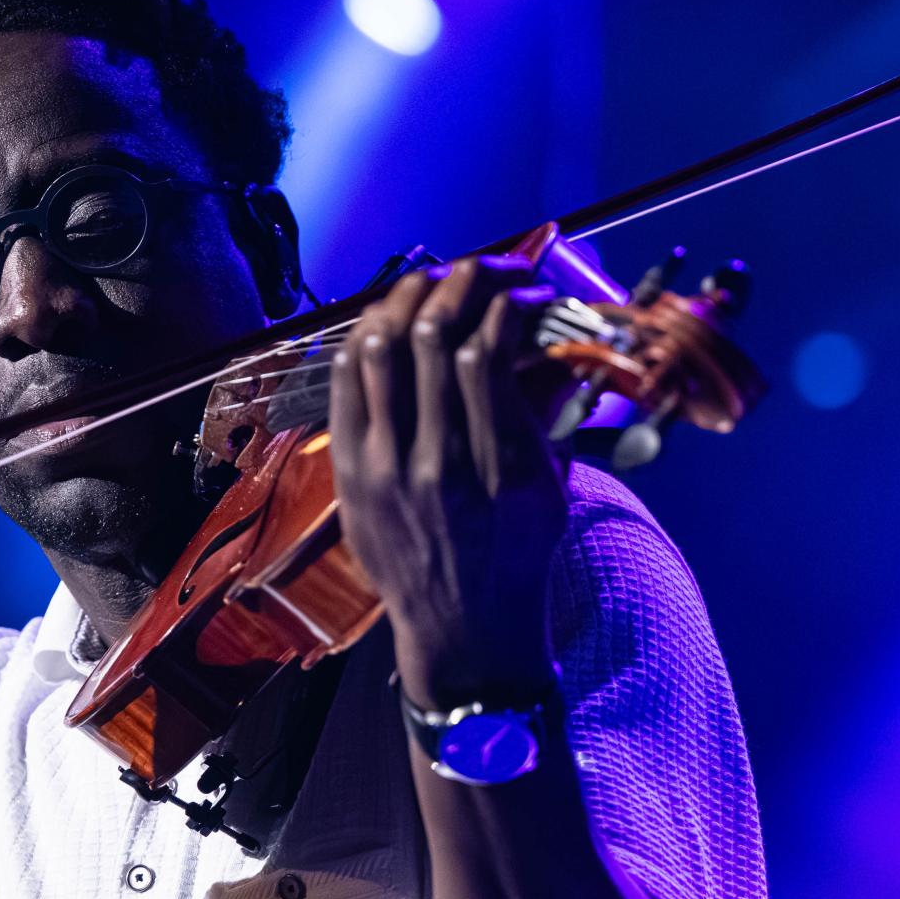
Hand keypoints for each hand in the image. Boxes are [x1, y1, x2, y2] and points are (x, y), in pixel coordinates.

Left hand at [329, 256, 564, 706]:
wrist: (463, 630)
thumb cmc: (517, 557)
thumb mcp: (553, 489)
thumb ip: (542, 412)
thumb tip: (538, 334)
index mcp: (499, 470)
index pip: (487, 354)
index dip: (505, 303)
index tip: (525, 290)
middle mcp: (437, 465)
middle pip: (432, 338)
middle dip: (460, 282)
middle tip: (482, 268)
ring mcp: (384, 470)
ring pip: (380, 350)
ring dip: (407, 298)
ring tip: (432, 277)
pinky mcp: (350, 474)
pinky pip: (346, 384)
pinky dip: (365, 338)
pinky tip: (388, 318)